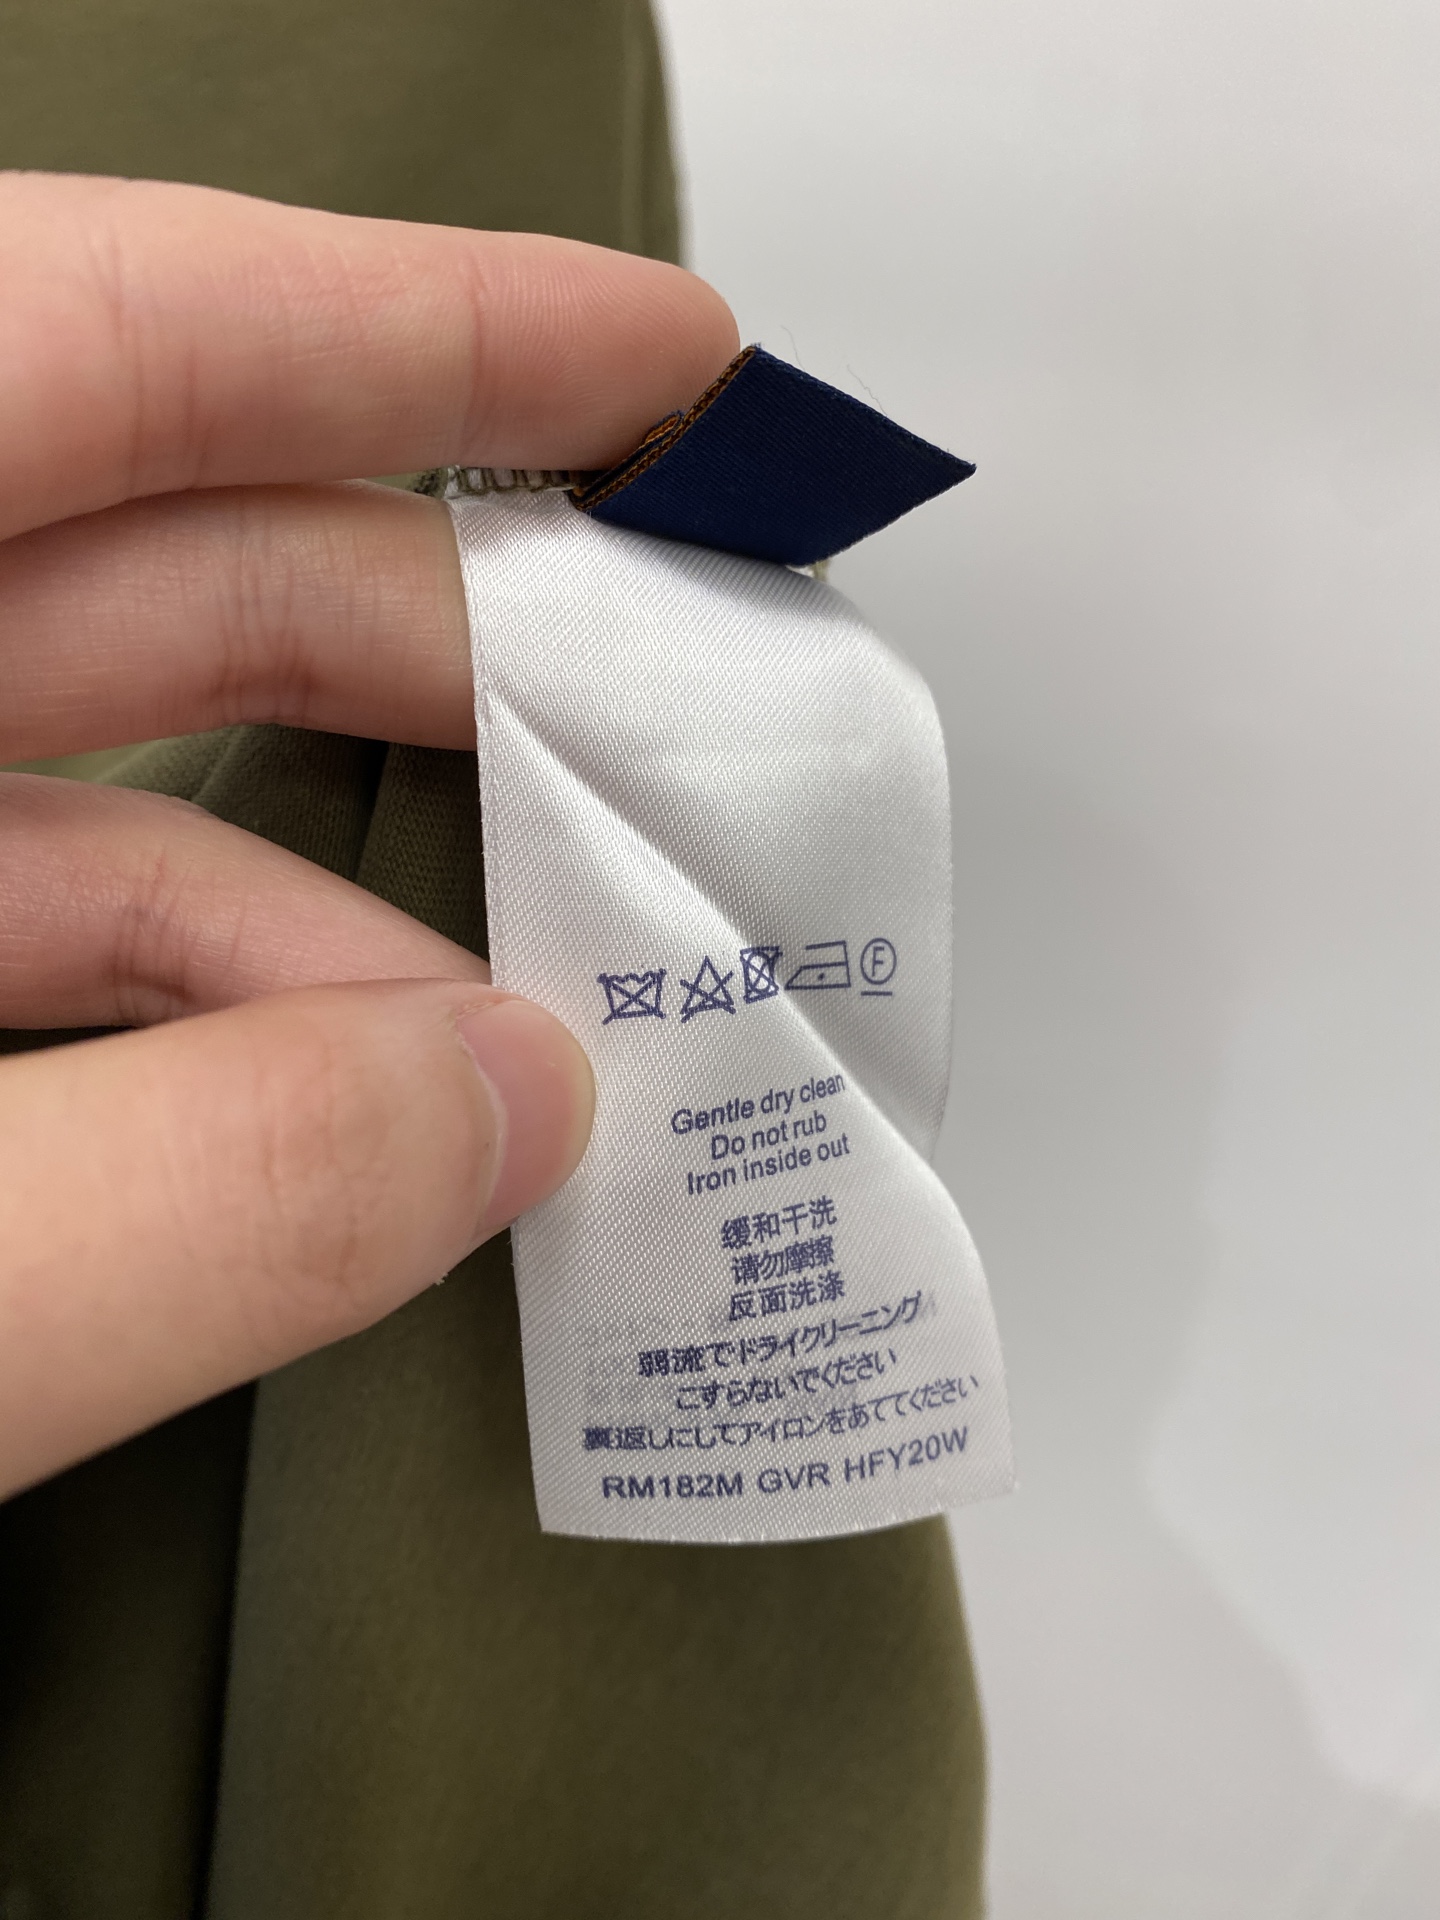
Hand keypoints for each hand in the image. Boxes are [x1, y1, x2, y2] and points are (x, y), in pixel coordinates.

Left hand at [0, 173, 738, 1497]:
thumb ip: (190, 1212)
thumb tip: (510, 1113)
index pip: (98, 337)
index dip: (416, 326)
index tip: (673, 362)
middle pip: (141, 550)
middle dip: (445, 635)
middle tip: (677, 708)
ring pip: (93, 767)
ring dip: (352, 885)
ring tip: (566, 1006)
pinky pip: (27, 930)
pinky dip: (212, 1003)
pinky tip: (368, 1105)